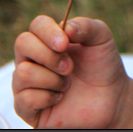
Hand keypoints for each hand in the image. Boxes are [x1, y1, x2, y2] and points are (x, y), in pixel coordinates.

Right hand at [13, 15, 129, 128]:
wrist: (110, 99)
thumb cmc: (102, 66)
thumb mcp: (101, 39)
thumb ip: (86, 26)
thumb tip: (66, 27)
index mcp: (49, 38)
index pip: (37, 25)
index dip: (48, 32)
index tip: (65, 44)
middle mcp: (34, 57)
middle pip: (22, 43)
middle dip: (49, 56)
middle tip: (69, 67)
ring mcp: (27, 81)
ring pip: (22, 73)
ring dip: (52, 79)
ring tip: (67, 84)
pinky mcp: (26, 107)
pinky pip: (25, 99)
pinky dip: (48, 98)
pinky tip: (59, 98)